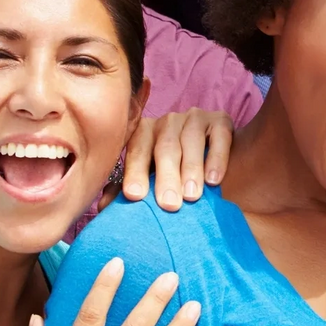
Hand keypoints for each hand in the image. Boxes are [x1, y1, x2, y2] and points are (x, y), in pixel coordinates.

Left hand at [121, 109, 235, 211]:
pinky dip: (216, 158)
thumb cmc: (172, 173)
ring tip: (192, 196)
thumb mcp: (150, 180)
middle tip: (169, 204)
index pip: (137, 150)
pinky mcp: (220, 120)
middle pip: (165, 147)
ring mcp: (194, 118)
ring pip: (191, 141)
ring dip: (191, 170)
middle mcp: (167, 121)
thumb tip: (104, 207)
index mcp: (144, 132)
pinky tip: (214, 180)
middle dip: (166, 176)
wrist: (211, 160)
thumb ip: (126, 190)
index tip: (134, 196)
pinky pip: (219, 136)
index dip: (135, 172)